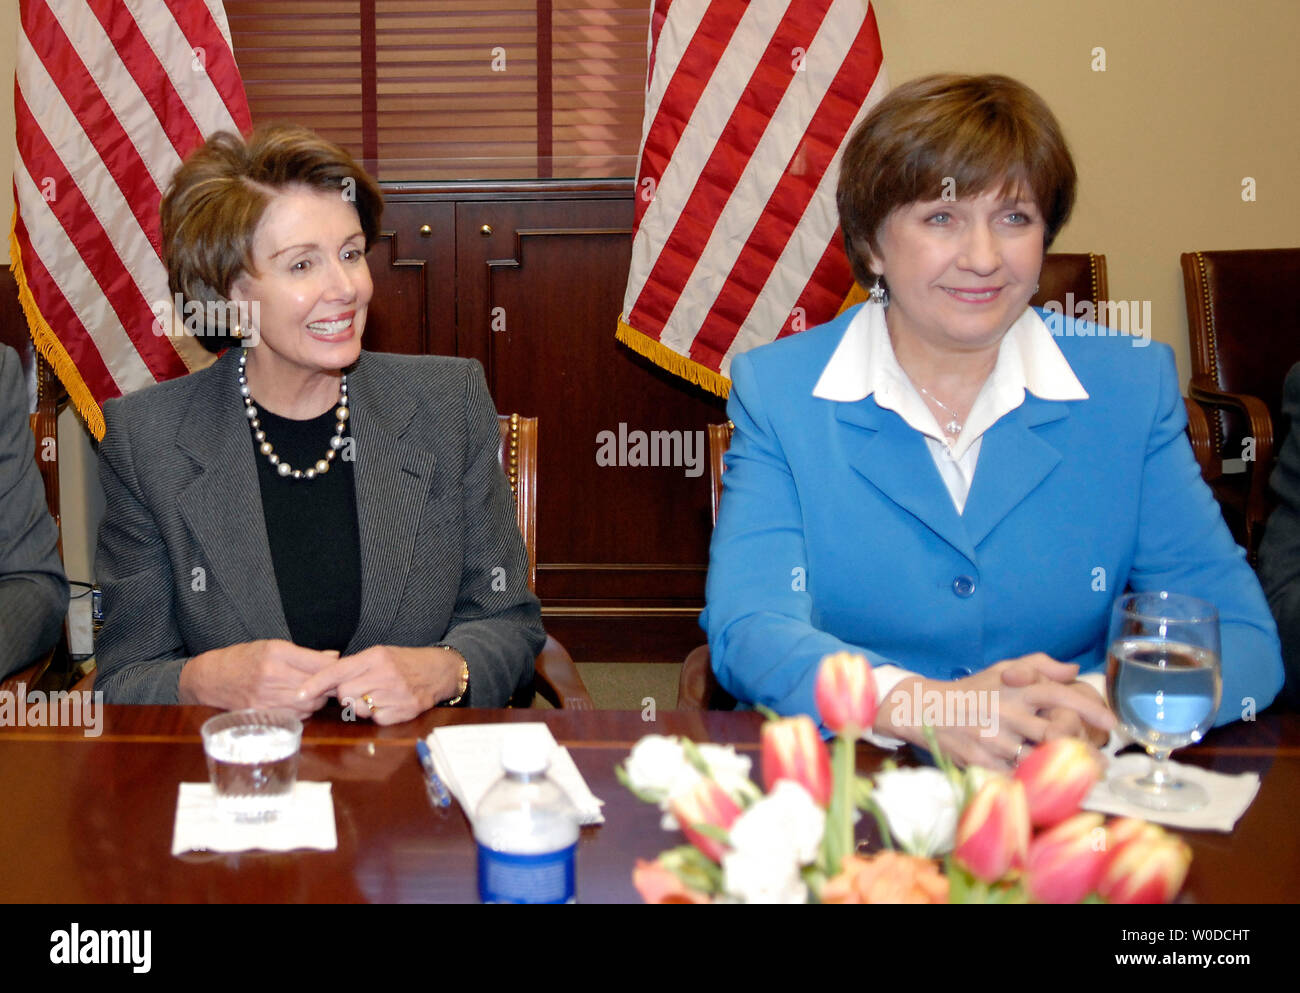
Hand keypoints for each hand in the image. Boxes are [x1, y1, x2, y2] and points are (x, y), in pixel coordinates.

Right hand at [179, 639, 337, 715]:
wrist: (211, 679)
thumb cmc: (244, 658)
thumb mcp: (273, 646)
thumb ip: (305, 654)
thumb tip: (334, 658)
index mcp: (276, 653)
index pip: (318, 664)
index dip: (334, 669)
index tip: (341, 670)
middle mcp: (272, 675)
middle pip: (317, 687)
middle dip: (329, 687)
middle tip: (332, 685)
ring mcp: (266, 697)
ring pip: (309, 704)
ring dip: (317, 700)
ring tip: (316, 693)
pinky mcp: (263, 714)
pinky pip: (295, 716)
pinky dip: (304, 711)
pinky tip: (300, 703)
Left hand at [296, 645, 463, 725]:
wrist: (439, 671)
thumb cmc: (404, 662)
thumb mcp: (379, 655)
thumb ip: (354, 666)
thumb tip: (324, 684)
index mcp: (376, 657)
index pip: (338, 671)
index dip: (316, 684)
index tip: (300, 695)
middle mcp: (386, 674)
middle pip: (344, 693)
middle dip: (346, 693)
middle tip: (360, 688)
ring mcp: (396, 694)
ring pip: (359, 708)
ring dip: (362, 705)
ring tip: (377, 695)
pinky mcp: (405, 711)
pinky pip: (376, 719)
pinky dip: (378, 714)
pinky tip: (389, 703)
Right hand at [876, 653, 1114, 770]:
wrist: (924, 709)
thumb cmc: (971, 691)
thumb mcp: (1003, 669)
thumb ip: (1039, 665)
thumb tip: (1074, 669)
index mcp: (1016, 688)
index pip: (1058, 694)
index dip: (1089, 709)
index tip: (1112, 724)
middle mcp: (1007, 712)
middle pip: (1055, 733)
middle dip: (1084, 750)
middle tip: (1103, 763)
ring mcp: (993, 738)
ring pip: (1038, 758)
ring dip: (1063, 770)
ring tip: (1083, 780)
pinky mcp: (981, 761)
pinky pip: (1015, 776)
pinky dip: (1033, 782)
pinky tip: (1048, 790)